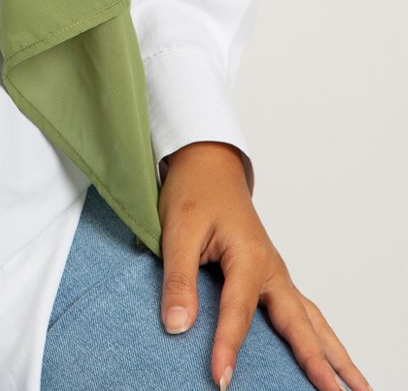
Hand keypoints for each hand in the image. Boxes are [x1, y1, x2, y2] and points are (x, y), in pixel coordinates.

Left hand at [157, 140, 371, 390]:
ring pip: (312, 323)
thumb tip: (176, 327)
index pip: (237, 312)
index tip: (221, 379)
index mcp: (249, 257)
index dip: (227, 347)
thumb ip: (179, 280)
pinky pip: (305, 314)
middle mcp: (271, 270)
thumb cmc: (194, 193)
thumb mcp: (178, 232)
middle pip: (298, 325)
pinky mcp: (274, 278)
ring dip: (335, 356)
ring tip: (358, 389)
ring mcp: (277, 275)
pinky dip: (322, 339)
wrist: (207, 165)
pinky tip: (332, 359)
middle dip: (318, 364)